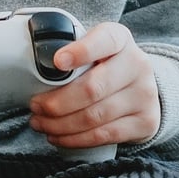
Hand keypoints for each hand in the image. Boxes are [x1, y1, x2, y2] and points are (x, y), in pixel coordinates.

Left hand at [27, 21, 159, 148]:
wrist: (140, 88)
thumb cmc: (103, 65)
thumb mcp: (91, 49)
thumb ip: (69, 51)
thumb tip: (32, 69)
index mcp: (120, 39)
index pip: (104, 40)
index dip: (81, 51)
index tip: (57, 62)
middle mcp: (138, 65)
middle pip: (92, 88)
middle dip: (56, 102)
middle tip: (35, 106)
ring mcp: (145, 95)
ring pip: (95, 116)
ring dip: (60, 124)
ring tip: (40, 123)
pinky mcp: (146, 122)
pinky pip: (104, 135)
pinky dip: (75, 139)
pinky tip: (58, 136)